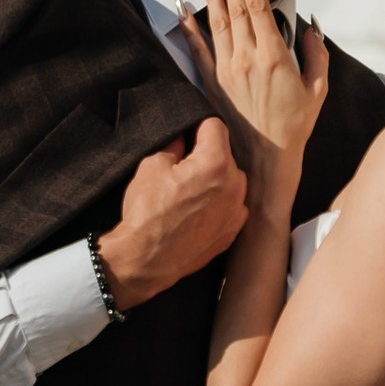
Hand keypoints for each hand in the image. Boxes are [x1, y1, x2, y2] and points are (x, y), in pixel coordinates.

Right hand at [96, 126, 247, 311]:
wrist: (146, 259)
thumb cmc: (148, 213)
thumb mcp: (152, 165)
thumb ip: (174, 143)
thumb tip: (182, 136)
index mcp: (216, 163)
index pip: (214, 126)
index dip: (196, 125)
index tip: (186, 133)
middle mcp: (235, 185)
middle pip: (224, 154)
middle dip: (206, 155)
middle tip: (181, 167)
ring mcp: (237, 210)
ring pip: (230, 180)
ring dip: (214, 179)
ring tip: (187, 193)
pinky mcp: (233, 230)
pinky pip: (231, 205)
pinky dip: (218, 203)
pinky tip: (195, 211)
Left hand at [194, 0, 326, 182]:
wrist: (266, 160)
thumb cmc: (294, 126)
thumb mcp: (318, 90)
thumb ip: (316, 54)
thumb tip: (311, 27)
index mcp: (275, 56)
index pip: (258, 6)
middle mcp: (247, 58)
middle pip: (235, 7)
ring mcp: (227, 70)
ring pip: (217, 21)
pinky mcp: (212, 83)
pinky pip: (197, 49)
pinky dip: (189, 26)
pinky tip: (182, 6)